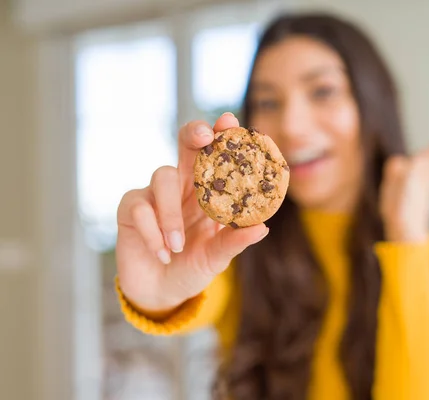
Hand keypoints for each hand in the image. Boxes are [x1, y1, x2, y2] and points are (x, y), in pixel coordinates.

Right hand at [115, 113, 268, 315]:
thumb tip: (263, 227)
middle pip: (185, 144)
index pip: (215, 155)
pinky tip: (163, 254)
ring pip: (162, 176)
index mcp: (208, 191)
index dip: (221, 134)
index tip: (230, 122)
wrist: (162, 292)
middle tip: (204, 136)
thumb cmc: (193, 266)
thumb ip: (234, 241)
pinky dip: (153, 232)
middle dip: (194, 134)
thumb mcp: (217, 257)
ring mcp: (155, 193)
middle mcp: (183, 185)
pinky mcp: (131, 209)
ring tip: (178, 244)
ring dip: (172, 212)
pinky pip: (140, 208)